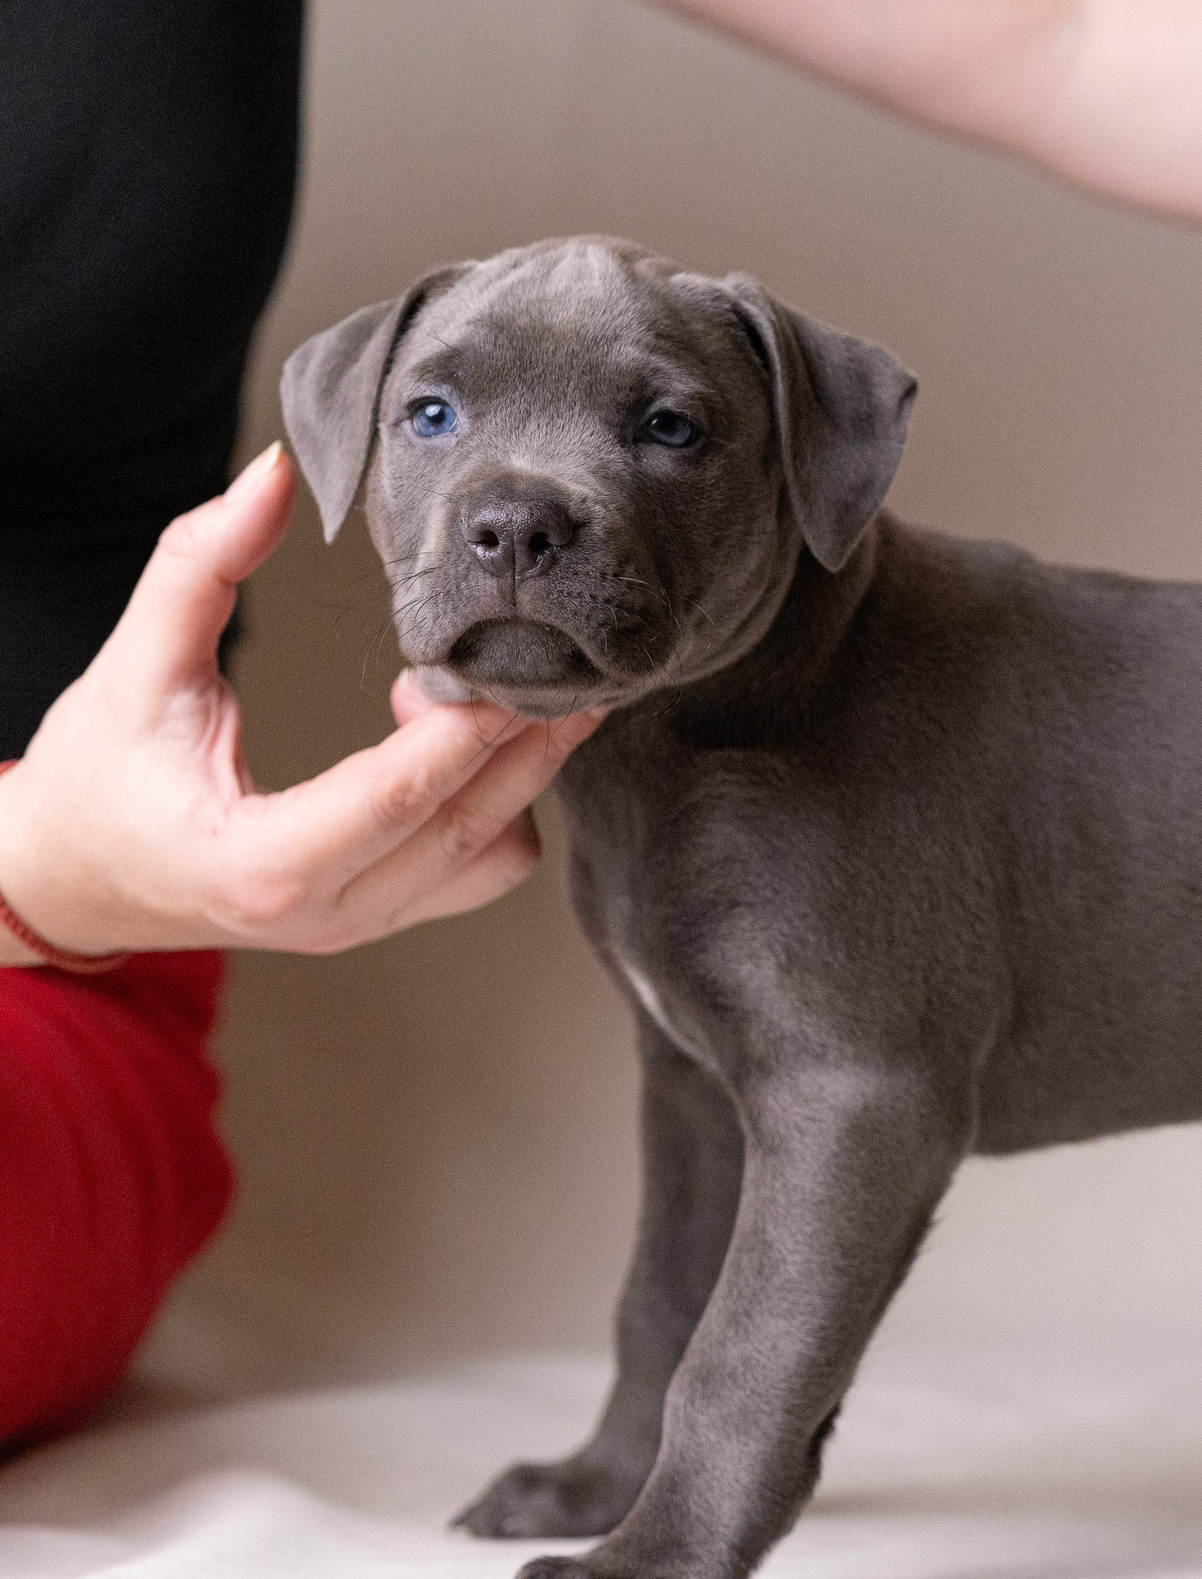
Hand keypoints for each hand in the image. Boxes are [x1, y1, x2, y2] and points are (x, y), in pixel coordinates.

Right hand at [0, 444, 603, 962]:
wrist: (75, 875)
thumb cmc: (96, 775)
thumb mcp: (133, 664)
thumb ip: (197, 564)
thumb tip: (272, 473)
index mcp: (262, 864)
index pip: (399, 798)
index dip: (469, 730)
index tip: (513, 663)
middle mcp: (328, 913)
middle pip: (474, 830)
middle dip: (531, 743)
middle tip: (569, 663)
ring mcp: (363, 925)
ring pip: (495, 858)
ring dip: (517, 777)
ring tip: (479, 692)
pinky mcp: (383, 917)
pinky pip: (479, 869)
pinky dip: (498, 805)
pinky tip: (456, 738)